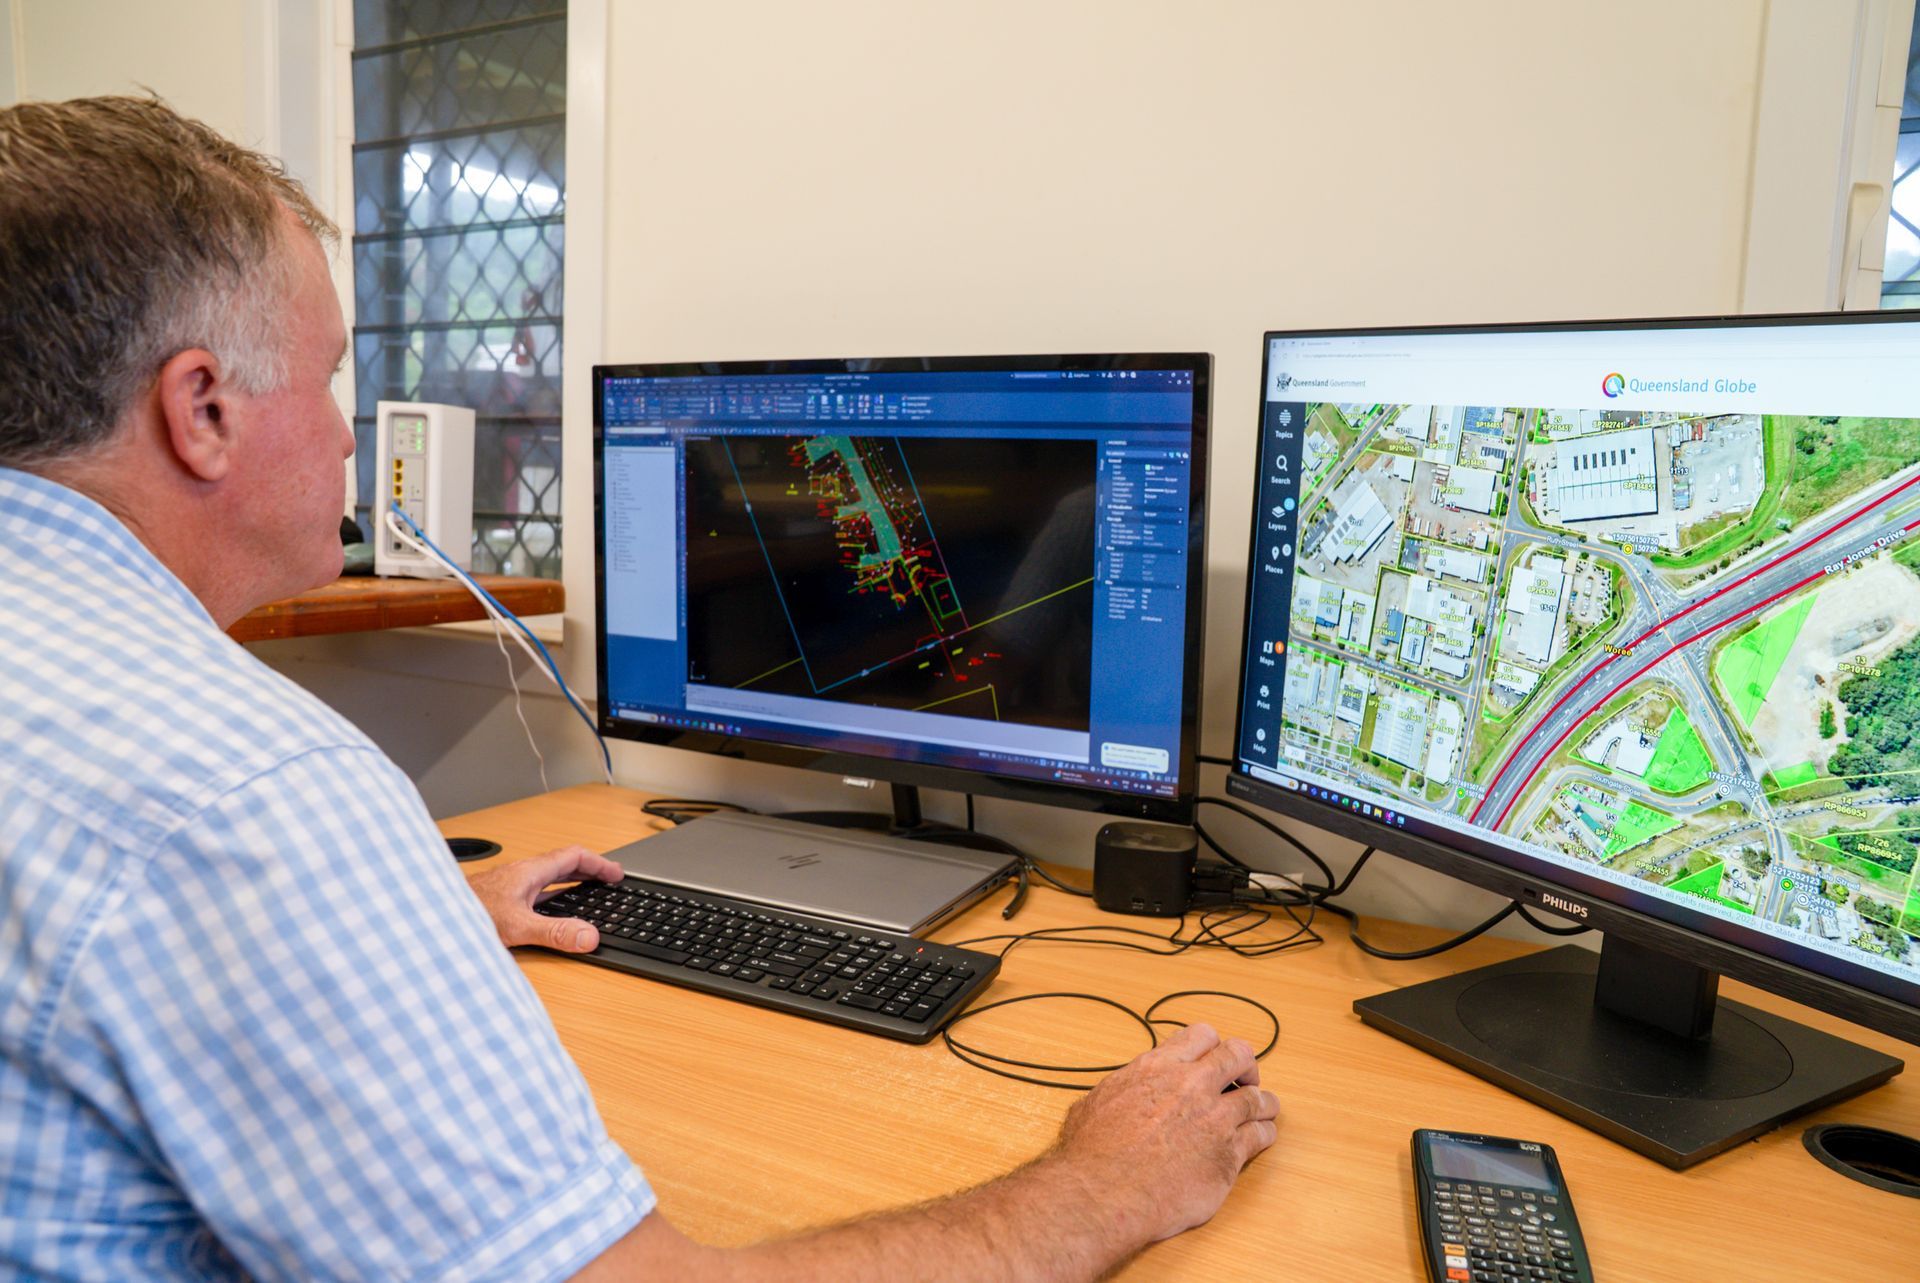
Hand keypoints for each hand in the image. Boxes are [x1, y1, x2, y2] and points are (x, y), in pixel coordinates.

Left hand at [467, 844, 622, 952]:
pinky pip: (537, 889)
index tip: (617, 874)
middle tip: (609, 880)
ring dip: (572, 880)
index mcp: (529, 872)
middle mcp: (521, 874)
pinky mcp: (502, 899)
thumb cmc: (465, 916)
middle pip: (564, 863)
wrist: (432, 919)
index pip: (573, 855)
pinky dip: (554, 893)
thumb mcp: (517, 927)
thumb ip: (555, 933)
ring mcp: (511, 885)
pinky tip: (551, 908)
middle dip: (590, 870)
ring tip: (588, 889)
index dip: (599, 863)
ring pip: (549, 876)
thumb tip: (589, 935)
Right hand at [1052, 1023, 1277, 1243]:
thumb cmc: (1091, 1153)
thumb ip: (1121, 1087)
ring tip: (1262, 1109)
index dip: (1213, 1046)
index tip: (1214, 1059)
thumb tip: (1122, 1087)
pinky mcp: (1227, 1156)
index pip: (1202, 1035)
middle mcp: (1192, 1086)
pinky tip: (1260, 1137)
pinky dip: (1264, 1133)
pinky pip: (1261, 1135)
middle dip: (1245, 1066)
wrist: (1102, 1192)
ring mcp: (1214, 1120)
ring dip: (1263, 1102)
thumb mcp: (1096, 1101)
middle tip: (1243, 1079)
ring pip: (1259, 1097)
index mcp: (1159, 1067)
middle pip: (1239, 1055)